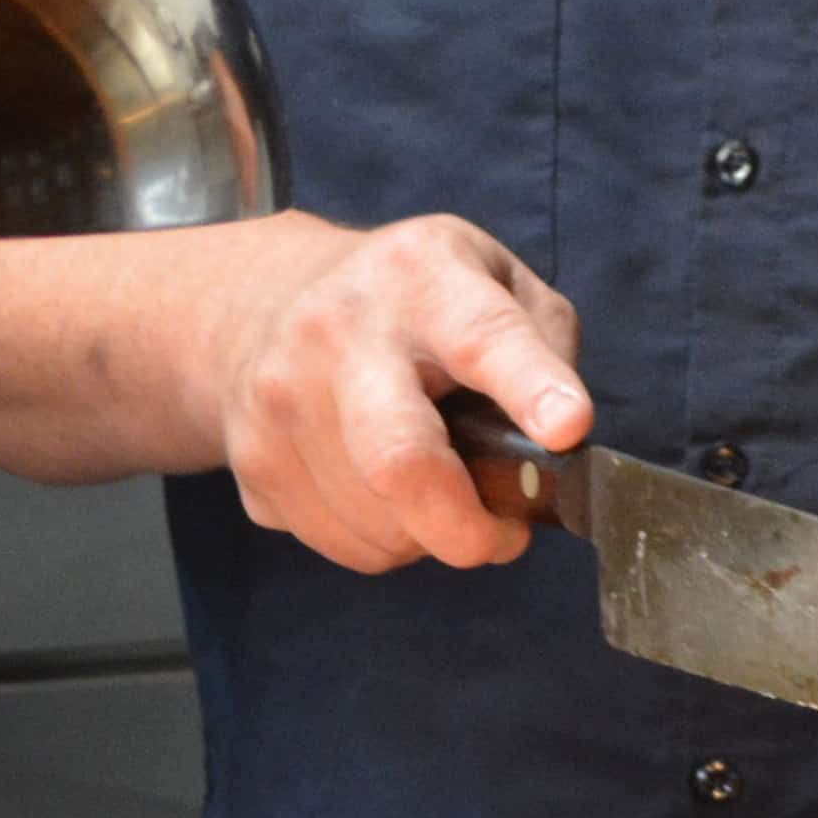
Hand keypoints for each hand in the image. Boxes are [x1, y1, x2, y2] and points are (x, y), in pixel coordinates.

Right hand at [210, 214, 591, 574]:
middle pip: (399, 458)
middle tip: (504, 537)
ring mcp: (280, 398)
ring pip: (374, 524)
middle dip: (464, 525)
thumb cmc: (412, 300)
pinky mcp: (250, 460)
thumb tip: (560, 440)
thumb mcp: (496, 279)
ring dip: (429, 536)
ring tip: (445, 497)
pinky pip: (337, 543)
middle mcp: (340, 331)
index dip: (530, 386)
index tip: (567, 427)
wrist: (264, 298)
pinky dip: (382, 541)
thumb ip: (544, 346)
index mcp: (422, 275)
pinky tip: (385, 495)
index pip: (481, 336)